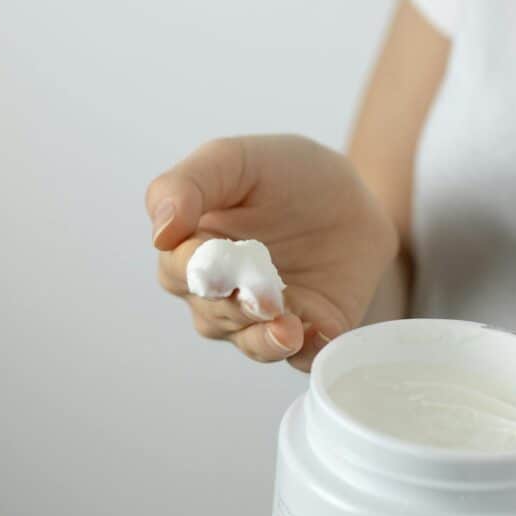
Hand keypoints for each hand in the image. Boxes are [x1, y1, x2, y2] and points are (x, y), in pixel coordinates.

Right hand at [145, 135, 397, 371]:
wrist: (354, 194)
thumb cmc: (285, 172)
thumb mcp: (233, 159)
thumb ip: (188, 184)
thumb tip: (160, 233)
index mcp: (194, 247)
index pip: (177, 269)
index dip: (193, 268)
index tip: (212, 260)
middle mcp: (221, 291)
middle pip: (210, 313)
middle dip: (232, 308)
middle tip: (261, 296)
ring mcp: (264, 316)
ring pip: (250, 342)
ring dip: (265, 338)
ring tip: (289, 328)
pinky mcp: (310, 332)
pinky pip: (304, 356)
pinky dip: (311, 349)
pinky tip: (321, 330)